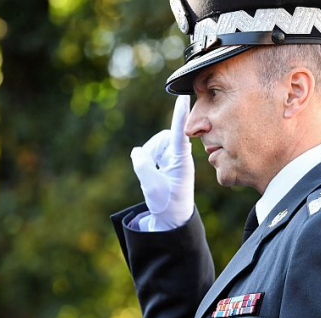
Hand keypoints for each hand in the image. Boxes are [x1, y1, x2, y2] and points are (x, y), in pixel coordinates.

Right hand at [130, 95, 193, 230]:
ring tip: (151, 175)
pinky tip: (152, 172)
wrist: (172, 216)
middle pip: (163, 138)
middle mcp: (180, 155)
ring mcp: (174, 157)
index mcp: (181, 162)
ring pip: (156, 144)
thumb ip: (142, 166)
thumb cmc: (166, 203)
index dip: (179, 115)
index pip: (180, 133)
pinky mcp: (167, 159)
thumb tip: (137, 151)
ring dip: (149, 156)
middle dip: (151, 149)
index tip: (183, 97)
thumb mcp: (151, 187)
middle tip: (149, 168)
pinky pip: (153, 150)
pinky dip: (148, 159)